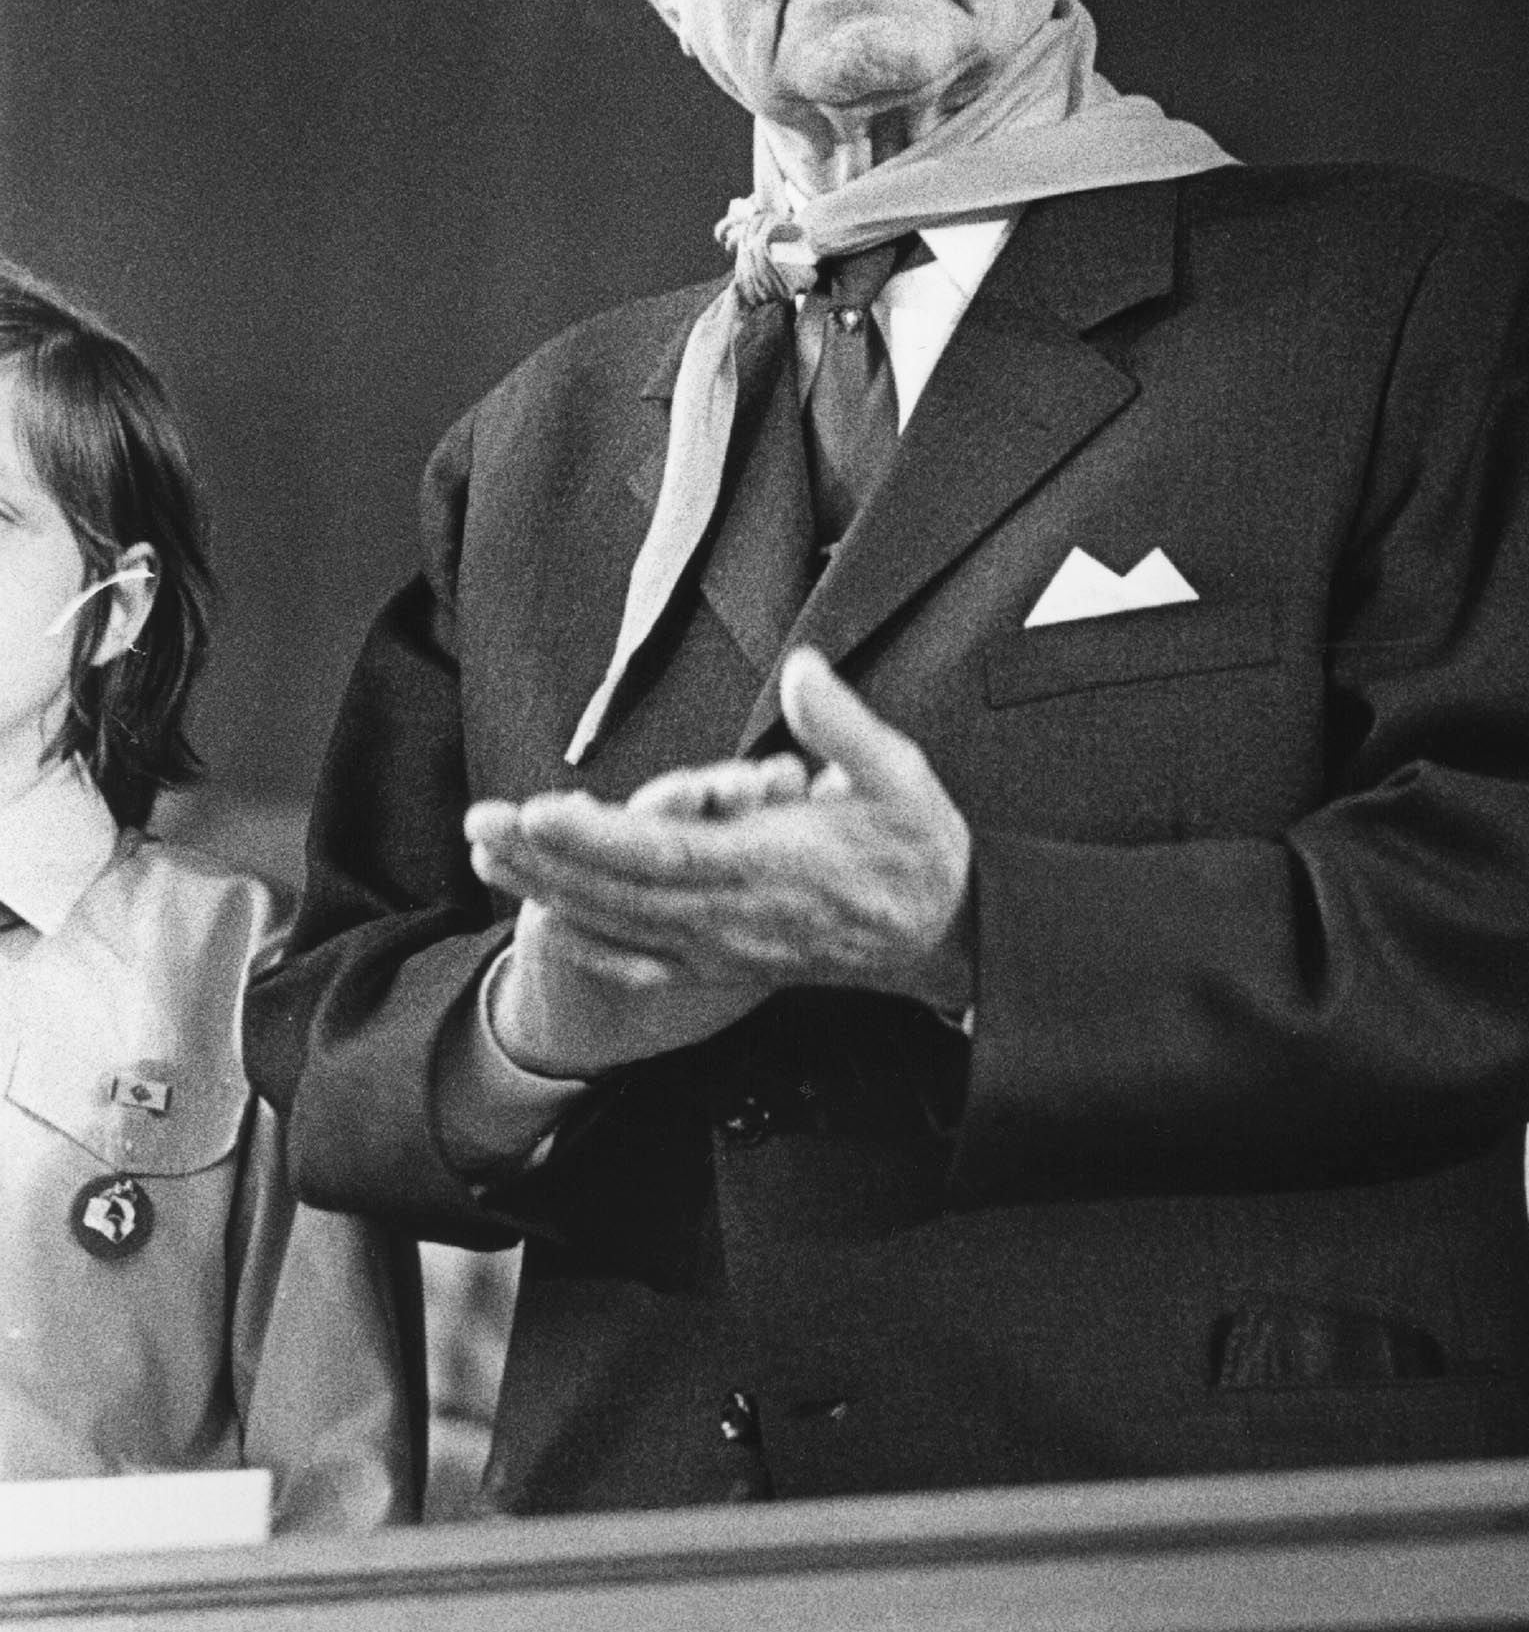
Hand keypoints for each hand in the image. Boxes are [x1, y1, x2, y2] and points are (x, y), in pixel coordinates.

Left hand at [466, 650, 973, 1074]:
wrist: (946, 935)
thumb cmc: (919, 850)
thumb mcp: (902, 774)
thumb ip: (844, 725)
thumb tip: (801, 669)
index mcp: (772, 864)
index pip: (667, 853)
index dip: (598, 837)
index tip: (541, 811)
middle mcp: (736, 913)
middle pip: (621, 890)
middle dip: (544, 859)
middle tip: (479, 824)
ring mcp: (725, 944)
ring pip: (620, 923)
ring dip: (548, 891)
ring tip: (489, 857)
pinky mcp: (725, 961)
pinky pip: (644, 961)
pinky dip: (590, 942)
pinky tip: (549, 923)